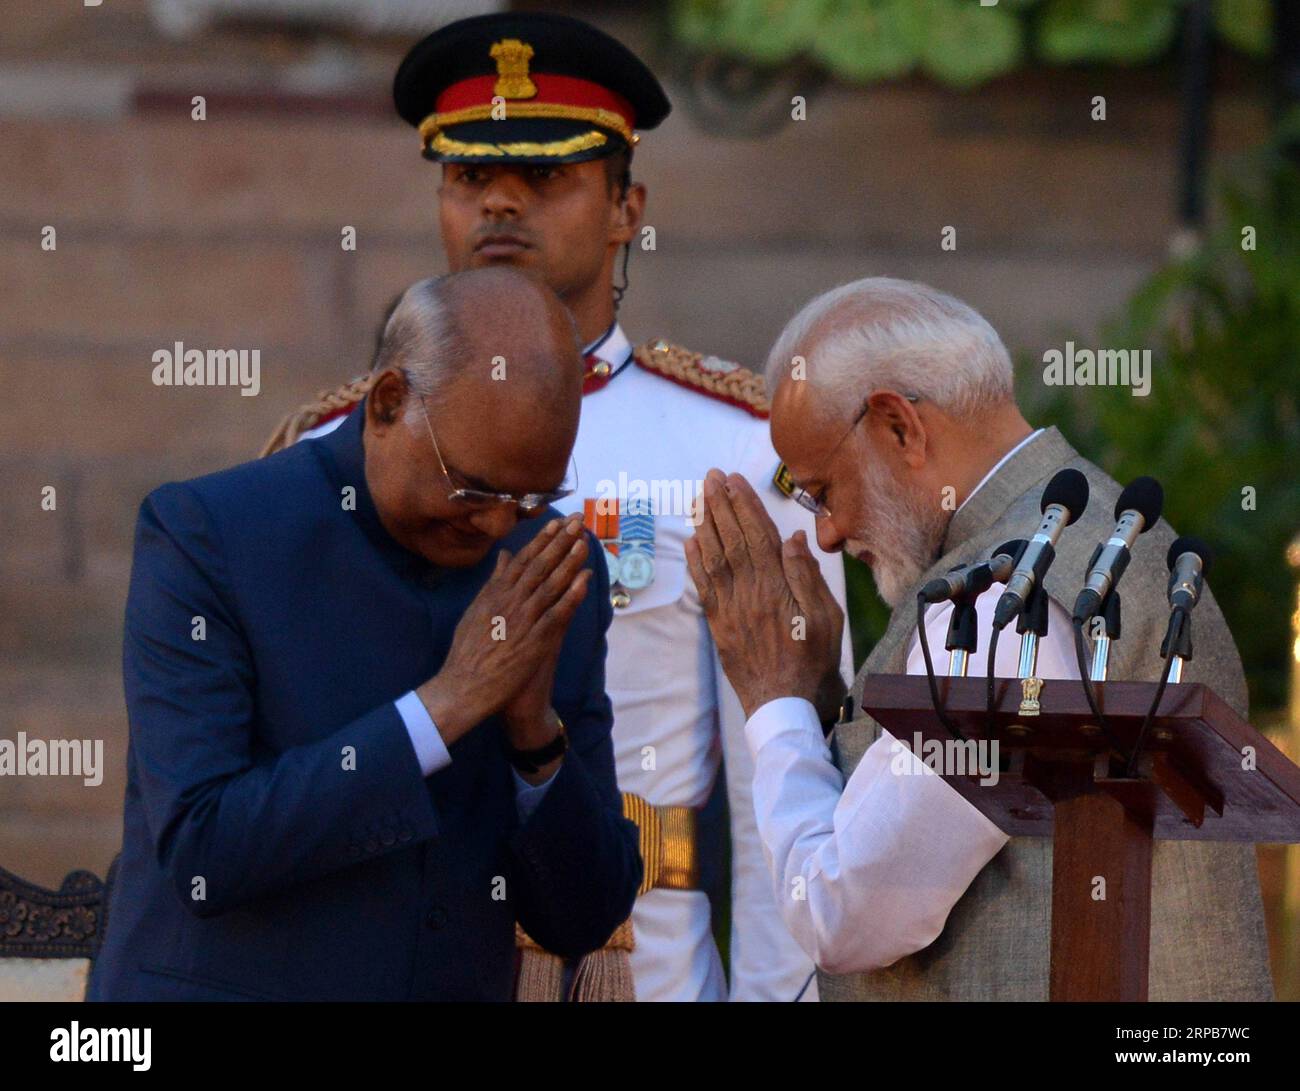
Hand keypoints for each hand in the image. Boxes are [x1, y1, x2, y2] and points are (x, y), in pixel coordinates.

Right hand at [417, 513, 591, 744]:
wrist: (464, 686)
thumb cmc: (467, 651)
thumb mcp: (476, 610)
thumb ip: (492, 583)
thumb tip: (503, 557)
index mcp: (494, 594)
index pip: (521, 560)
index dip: (541, 540)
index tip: (557, 523)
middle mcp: (509, 601)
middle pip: (539, 565)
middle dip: (559, 542)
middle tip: (577, 522)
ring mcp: (522, 620)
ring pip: (550, 584)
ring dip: (569, 561)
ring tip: (584, 542)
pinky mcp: (534, 641)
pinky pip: (557, 613)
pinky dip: (572, 594)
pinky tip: (585, 579)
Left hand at [685, 469, 844, 721]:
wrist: (784, 705)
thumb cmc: (813, 661)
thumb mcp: (826, 618)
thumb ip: (806, 576)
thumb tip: (793, 537)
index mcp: (775, 587)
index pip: (757, 535)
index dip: (744, 504)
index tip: (735, 480)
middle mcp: (747, 592)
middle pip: (731, 539)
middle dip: (720, 505)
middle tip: (710, 477)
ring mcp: (729, 608)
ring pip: (713, 558)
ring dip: (705, 525)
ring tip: (698, 498)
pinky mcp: (718, 625)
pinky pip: (703, 587)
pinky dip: (695, 562)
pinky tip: (690, 542)